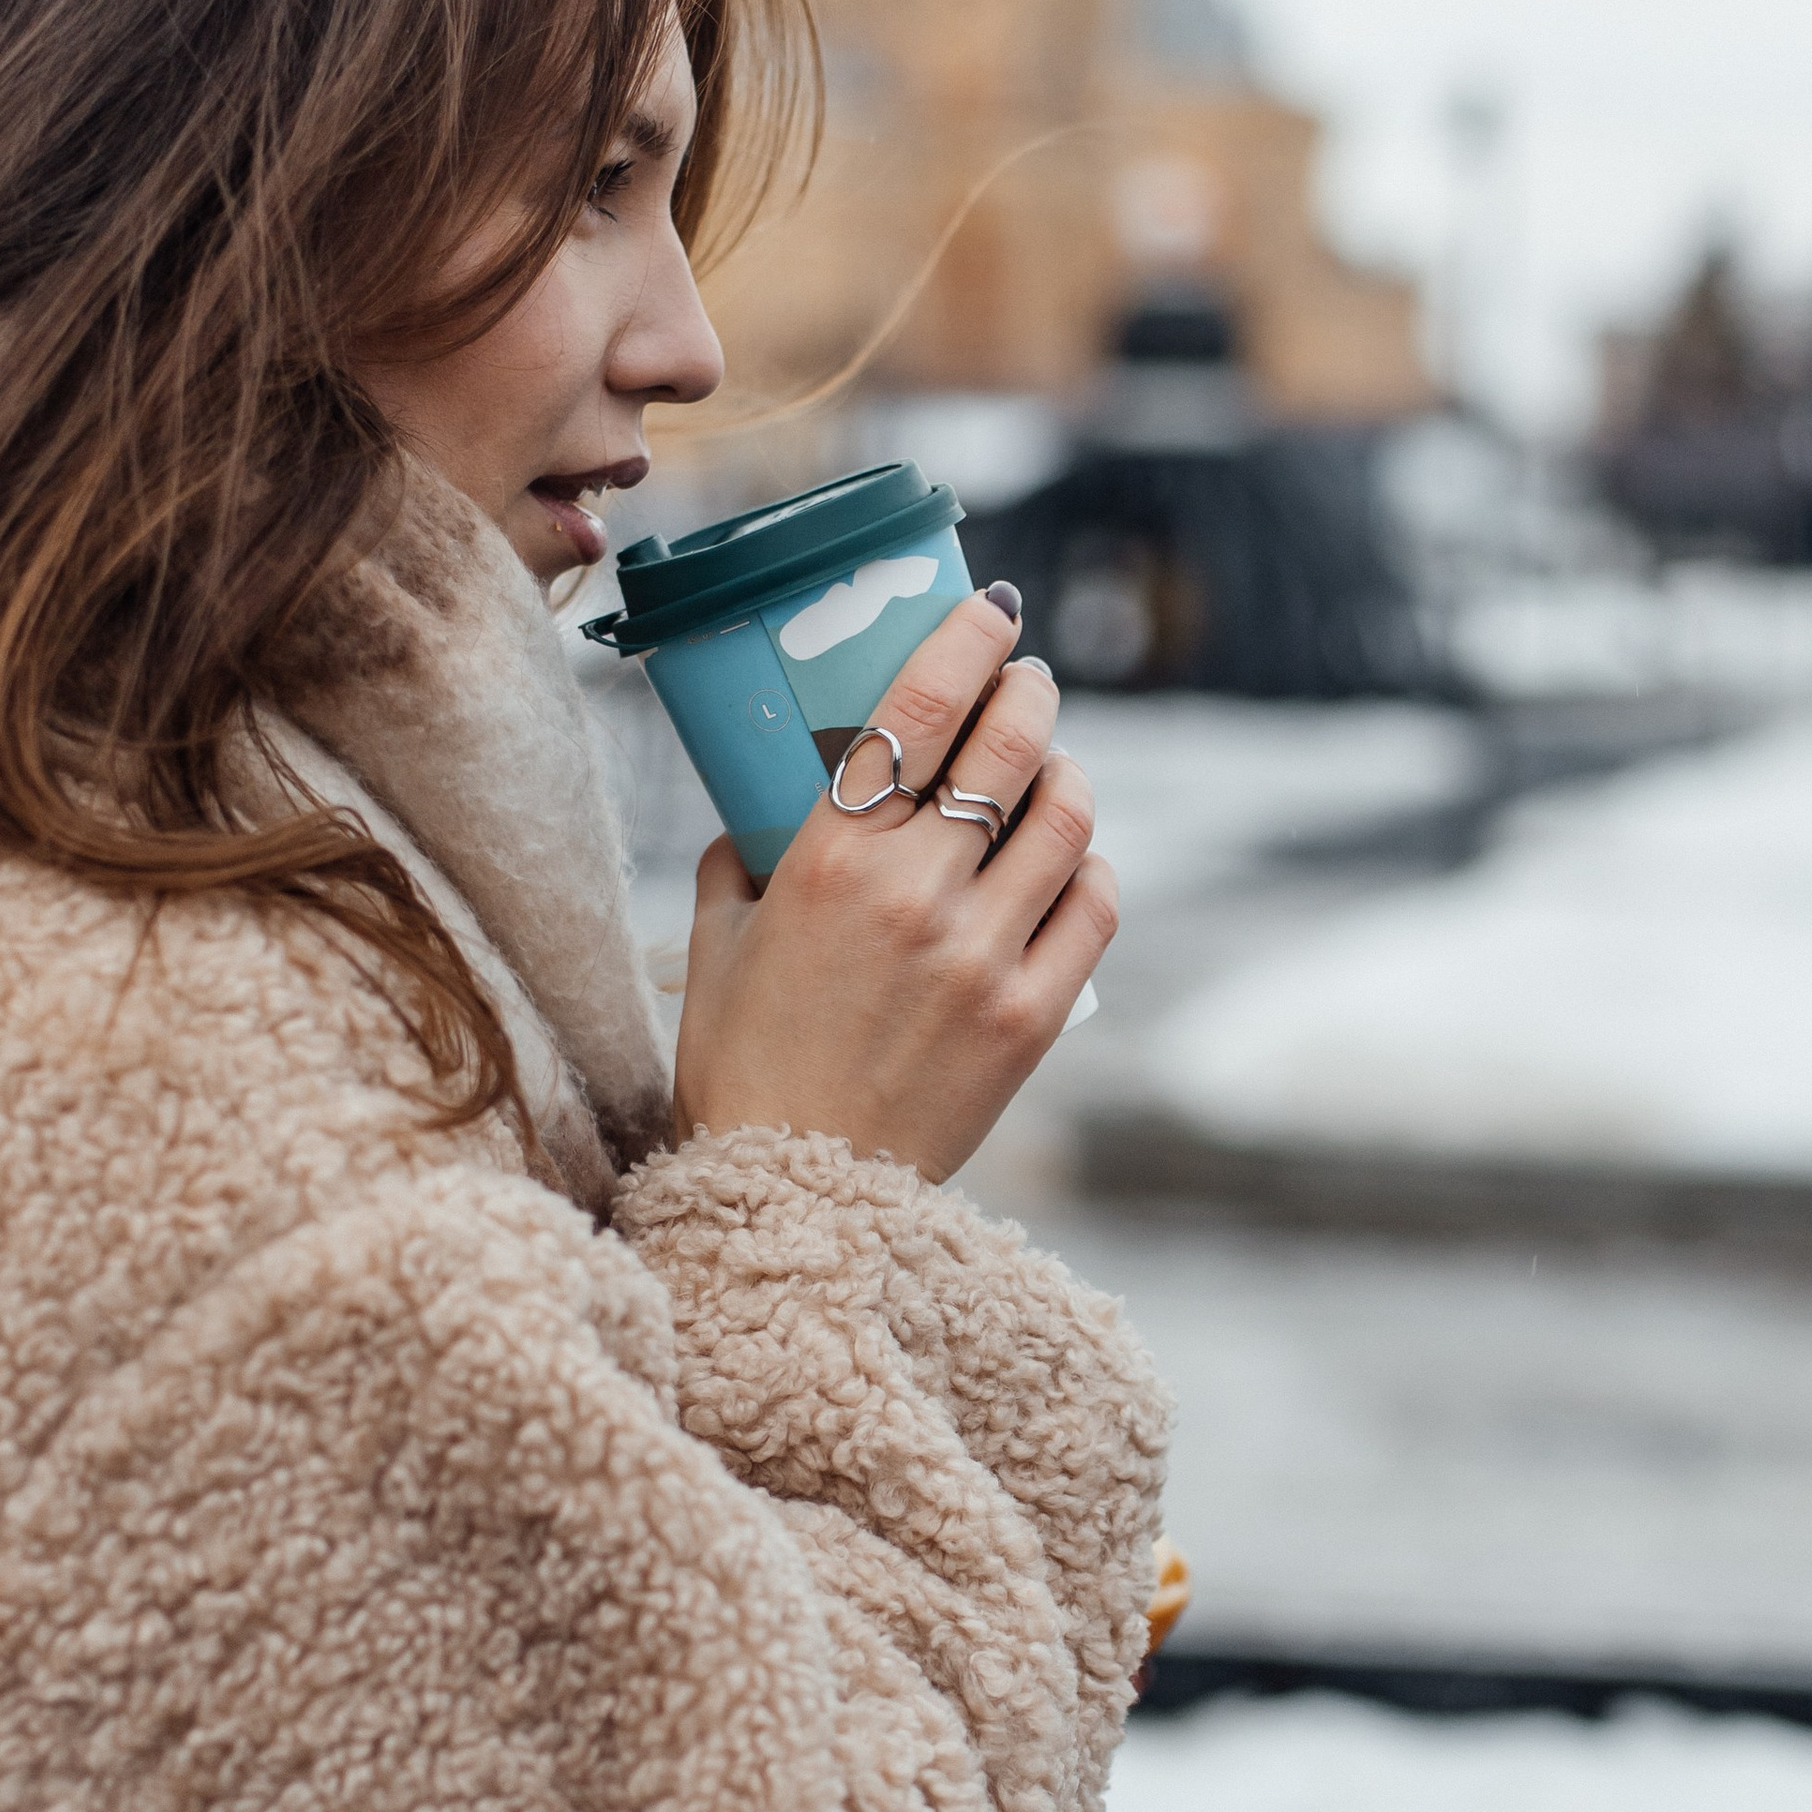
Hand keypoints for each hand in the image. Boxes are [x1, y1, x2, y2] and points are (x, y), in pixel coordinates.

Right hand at [670, 590, 1116, 1182]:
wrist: (796, 1199)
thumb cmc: (743, 1070)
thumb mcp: (717, 948)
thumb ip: (739, 864)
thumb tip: (760, 814)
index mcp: (829, 862)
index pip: (920, 710)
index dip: (968, 642)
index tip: (990, 612)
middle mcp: (916, 895)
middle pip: (1011, 745)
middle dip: (1029, 692)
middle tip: (1027, 683)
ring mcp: (985, 955)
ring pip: (1067, 817)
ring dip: (1066, 773)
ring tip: (1050, 770)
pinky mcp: (1033, 1015)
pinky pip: (1095, 905)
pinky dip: (1090, 868)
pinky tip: (1070, 865)